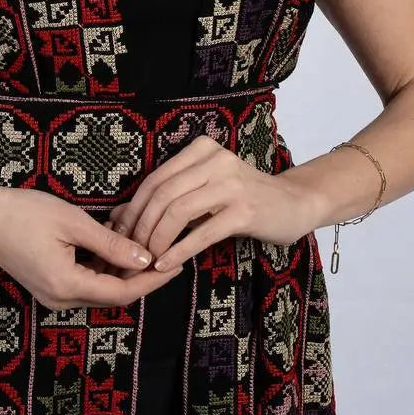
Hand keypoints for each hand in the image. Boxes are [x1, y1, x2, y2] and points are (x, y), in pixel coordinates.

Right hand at [0, 186, 184, 310]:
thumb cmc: (22, 213)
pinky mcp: (48, 285)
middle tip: (165, 248)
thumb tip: (145, 259)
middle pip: (114, 294)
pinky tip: (112, 238)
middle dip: (141, 273)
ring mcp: (53, 295)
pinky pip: (85, 281)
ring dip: (121, 267)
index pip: (123, 292)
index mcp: (68, 286)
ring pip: (101, 287)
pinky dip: (103, 264)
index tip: (177, 263)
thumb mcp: (72, 222)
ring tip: (139, 236)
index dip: (153, 280)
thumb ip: (111, 244)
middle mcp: (61, 300)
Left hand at [100, 135, 315, 276]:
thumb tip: (118, 217)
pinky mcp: (244, 211)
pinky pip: (203, 232)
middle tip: (130, 252)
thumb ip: (170, 196)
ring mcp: (231, 184)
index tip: (120, 234)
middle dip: (140, 226)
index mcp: (202, 150)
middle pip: (163, 193)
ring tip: (146, 260)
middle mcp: (215, 160)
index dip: (133, 208)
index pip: (156, 179)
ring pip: (178, 211)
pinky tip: (166, 265)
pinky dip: (180, 250)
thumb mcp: (205, 189)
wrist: (295, 203)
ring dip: (157, 240)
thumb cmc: (243, 199)